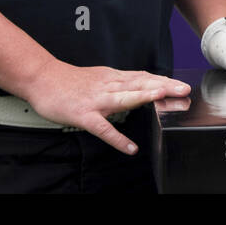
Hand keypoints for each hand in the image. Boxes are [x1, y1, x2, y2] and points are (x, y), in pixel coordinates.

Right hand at [21, 61, 189, 154]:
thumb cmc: (70, 80)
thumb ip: (119, 81)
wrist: (42, 78)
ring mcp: (96, 100)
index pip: (143, 77)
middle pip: (139, 83)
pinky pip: (103, 128)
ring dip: (144, 97)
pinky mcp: (84, 115)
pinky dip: (117, 139)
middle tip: (184, 89)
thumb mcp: (99, 76)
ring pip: (124, 98)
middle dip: (163, 86)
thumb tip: (140, 82)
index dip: (163, 80)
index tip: (181, 85)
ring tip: (162, 99)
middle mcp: (108, 85)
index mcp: (113, 77)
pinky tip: (130, 148)